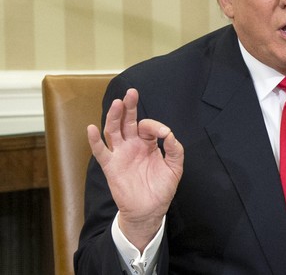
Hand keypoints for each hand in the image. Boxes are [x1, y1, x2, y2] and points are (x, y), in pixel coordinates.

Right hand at [87, 88, 183, 250]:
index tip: (164, 134)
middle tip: (131, 92)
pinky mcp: (111, 166)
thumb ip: (175, 149)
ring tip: (117, 103)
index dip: (155, 126)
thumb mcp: (175, 167)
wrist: (150, 210)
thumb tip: (169, 134)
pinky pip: (101, 152)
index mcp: (148, 144)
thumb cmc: (162, 188)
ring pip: (114, 131)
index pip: (147, 126)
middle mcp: (132, 145)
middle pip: (128, 122)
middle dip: (129, 107)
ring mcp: (121, 154)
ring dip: (114, 117)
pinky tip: (92, 128)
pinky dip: (94, 141)